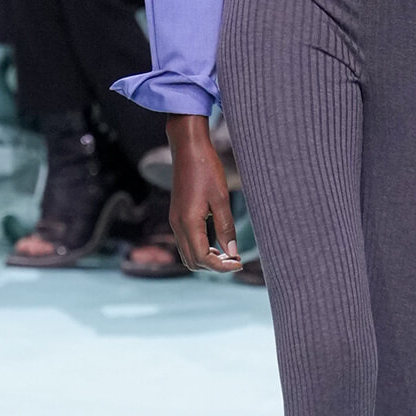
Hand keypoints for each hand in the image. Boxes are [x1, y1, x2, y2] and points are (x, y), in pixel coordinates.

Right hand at [167, 114, 241, 271]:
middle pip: (192, 261)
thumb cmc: (207, 170)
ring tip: (228, 252)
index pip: (202, 258)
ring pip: (187, 254)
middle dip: (214, 266)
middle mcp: (178, 225)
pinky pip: (186, 242)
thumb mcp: (221, 199)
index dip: (221, 266)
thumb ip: (226, 227)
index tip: (240, 262)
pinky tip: (217, 242)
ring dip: (207, 258)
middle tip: (235, 259)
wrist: (188, 149)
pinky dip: (201, 248)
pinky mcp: (177, 216)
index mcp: (188, 223)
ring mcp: (175, 221)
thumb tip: (232, 252)